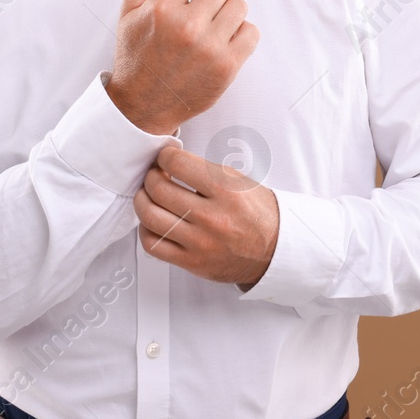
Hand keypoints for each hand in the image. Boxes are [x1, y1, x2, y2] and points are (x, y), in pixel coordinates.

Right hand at [106, 0, 259, 134]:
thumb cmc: (137, 56)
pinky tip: (223, 42)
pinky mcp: (227, 66)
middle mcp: (186, 25)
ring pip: (239, 6)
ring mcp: (209, 47)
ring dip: (228, 13)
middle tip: (200, 11)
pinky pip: (252, 33)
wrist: (143, 106)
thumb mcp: (129, 12)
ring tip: (211, 27)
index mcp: (161, 8)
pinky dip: (242, 35)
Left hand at [134, 145, 279, 286]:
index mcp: (226, 189)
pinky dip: (146, 229)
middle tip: (156, 175)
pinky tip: (155, 222)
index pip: (177, 163)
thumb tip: (171, 161)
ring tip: (149, 196)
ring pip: (150, 216)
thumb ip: (205, 171)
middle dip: (151, 176)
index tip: (165, 158)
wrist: (276, 249)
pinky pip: (153, 245)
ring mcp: (200, 242)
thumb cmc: (258, 213)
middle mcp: (212, 216)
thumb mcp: (239, 180)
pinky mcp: (192, 262)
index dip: (165, 156)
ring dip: (143, 201)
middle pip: (159, 189)